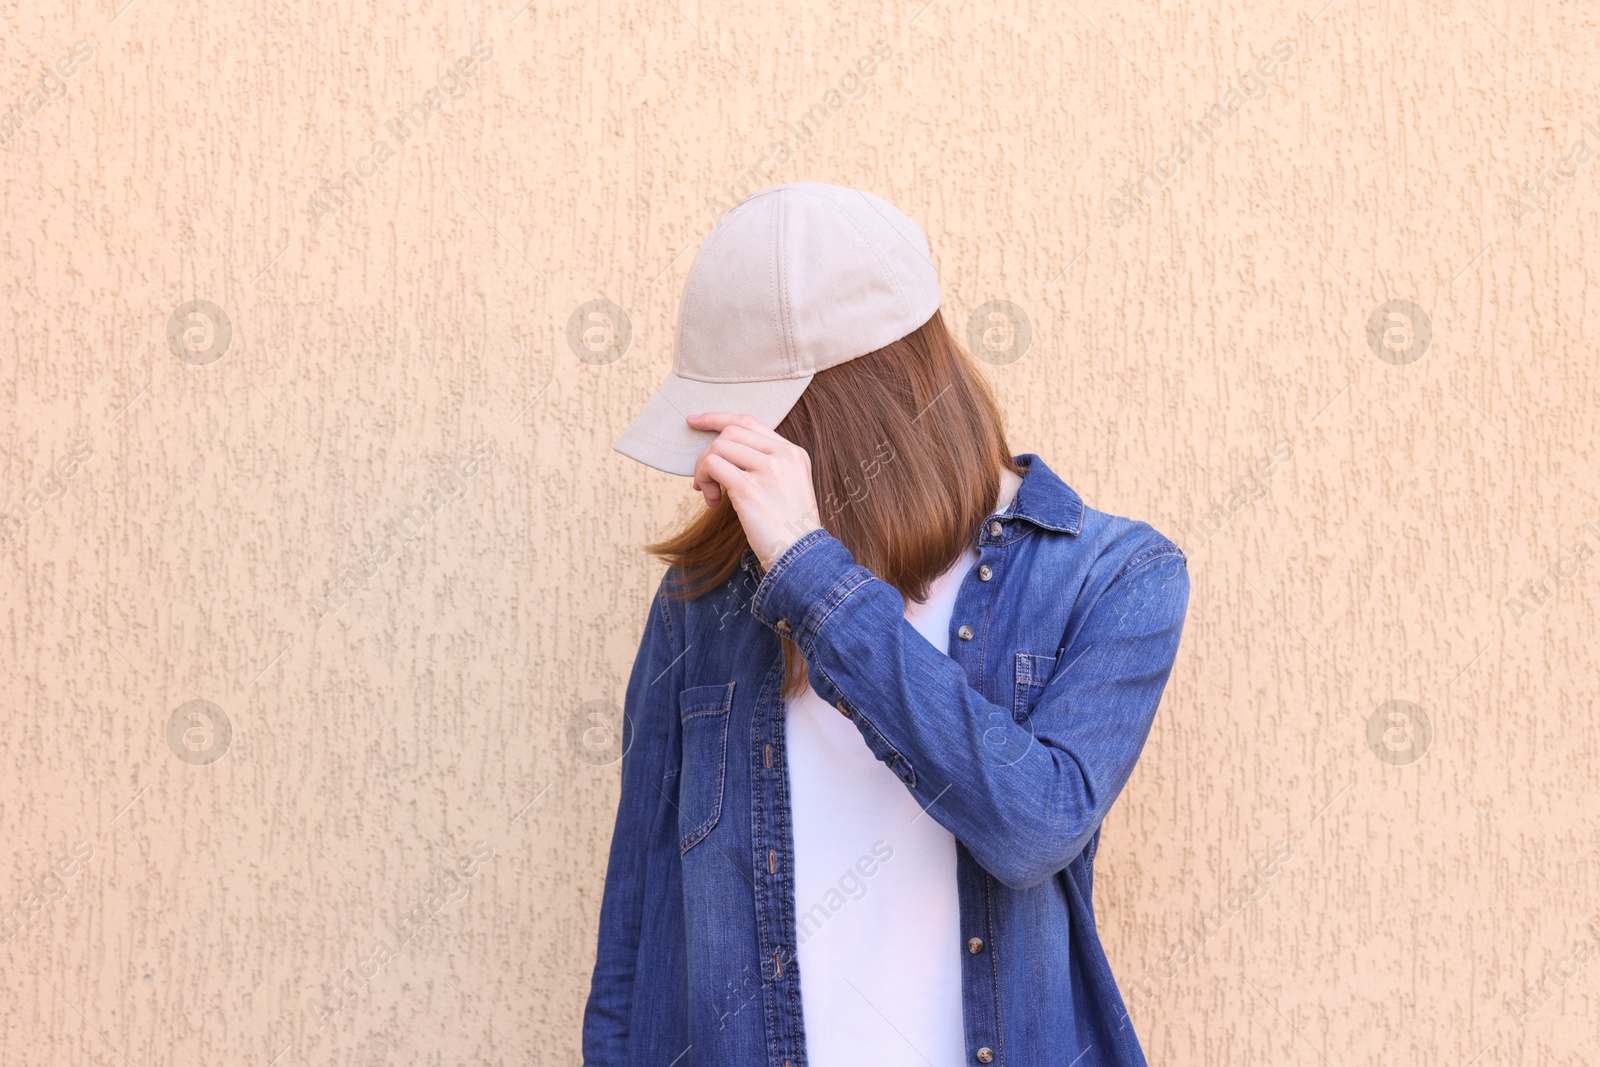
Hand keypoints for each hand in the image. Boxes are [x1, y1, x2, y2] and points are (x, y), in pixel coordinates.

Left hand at [687, 412, 822, 570]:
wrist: (802, 557)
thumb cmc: (788, 529)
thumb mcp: (789, 487)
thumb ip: (767, 466)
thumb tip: (725, 455)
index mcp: (793, 453)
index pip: (750, 422)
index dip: (718, 419)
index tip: (695, 421)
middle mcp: (783, 456)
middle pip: (730, 432)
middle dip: (708, 453)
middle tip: (704, 479)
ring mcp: (768, 470)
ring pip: (719, 447)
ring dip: (703, 469)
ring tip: (709, 493)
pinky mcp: (749, 489)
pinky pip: (713, 466)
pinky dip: (704, 481)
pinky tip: (712, 501)